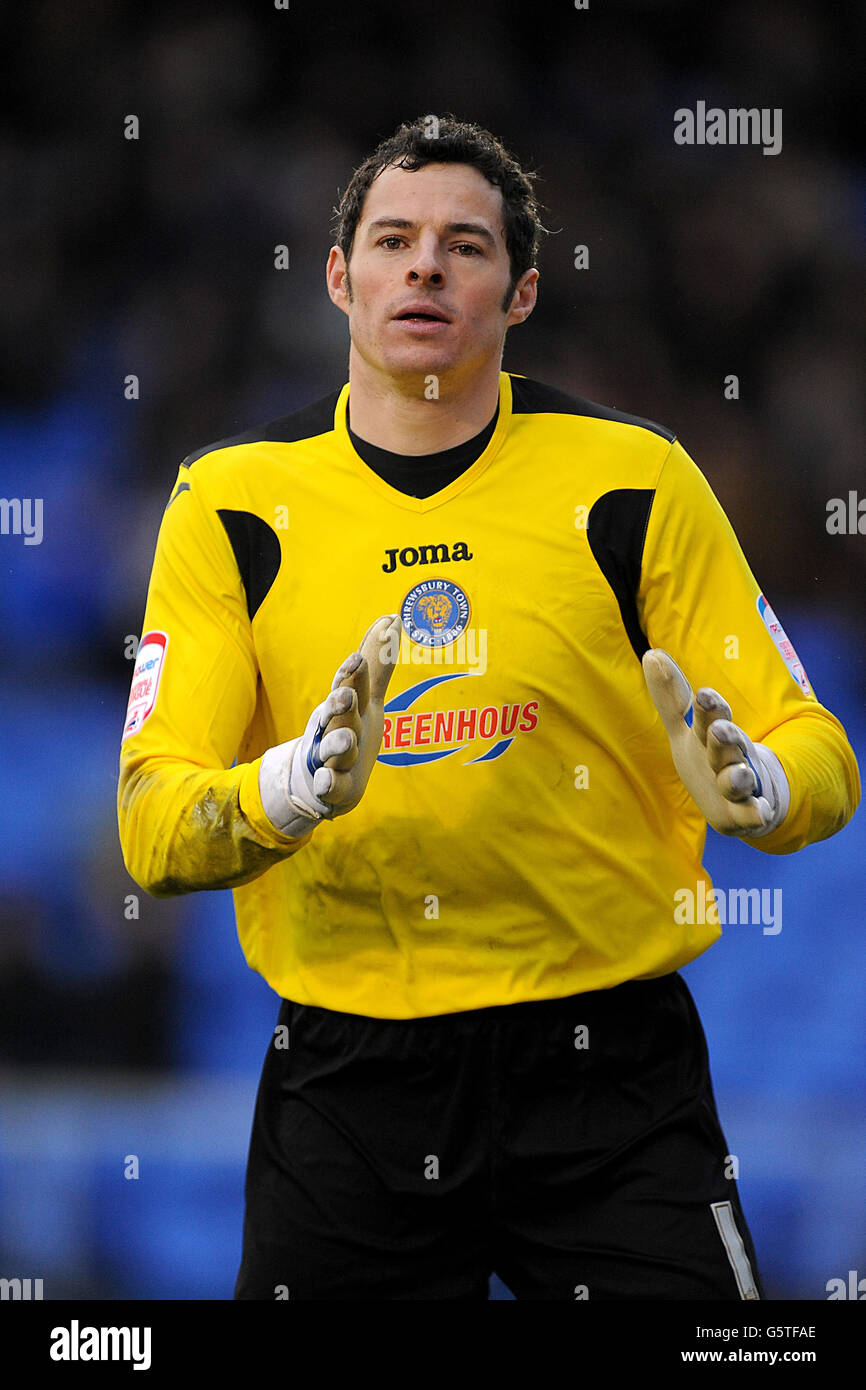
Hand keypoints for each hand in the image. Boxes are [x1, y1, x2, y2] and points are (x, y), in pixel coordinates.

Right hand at [259, 614, 402, 836]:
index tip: (357, 659)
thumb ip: (379, 661)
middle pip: (338, 711)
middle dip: (341, 700)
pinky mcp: (332, 787)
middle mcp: (336, 726)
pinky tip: (326, 781)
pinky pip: (329, 785)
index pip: (350, 683)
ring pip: (334, 747)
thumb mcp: (366, 695)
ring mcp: (332, 756)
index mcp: (346, 704)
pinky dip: (327, 783)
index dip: (353, 672)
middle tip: (346, 694)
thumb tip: (392, 617)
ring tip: (347, 738)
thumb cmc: (347, 729)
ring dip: (338, 741)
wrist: (319, 778)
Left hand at [642, 648, 788, 836]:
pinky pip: (754, 814)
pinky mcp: (749, 813)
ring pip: (740, 779)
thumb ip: (670, 698)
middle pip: (728, 745)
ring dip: (738, 776)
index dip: (710, 707)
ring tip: (734, 774)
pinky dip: (756, 814)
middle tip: (719, 730)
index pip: (713, 717)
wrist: (753, 797)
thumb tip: (651, 653)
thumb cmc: (711, 759)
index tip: (704, 694)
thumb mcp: (686, 732)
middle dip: (725, 737)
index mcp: (714, 735)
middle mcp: (731, 757)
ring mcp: (742, 785)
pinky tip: (758, 813)